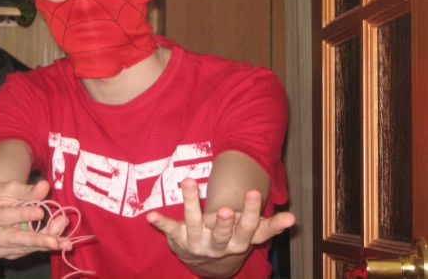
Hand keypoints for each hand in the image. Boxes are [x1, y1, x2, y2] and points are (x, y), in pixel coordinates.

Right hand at [0, 179, 71, 259]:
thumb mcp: (7, 189)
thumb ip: (26, 190)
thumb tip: (44, 186)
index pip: (1, 216)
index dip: (21, 214)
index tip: (41, 212)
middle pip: (12, 238)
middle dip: (36, 239)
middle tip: (56, 241)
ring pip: (22, 247)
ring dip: (45, 243)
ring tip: (65, 240)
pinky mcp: (6, 255)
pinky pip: (27, 251)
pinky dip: (43, 246)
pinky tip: (60, 242)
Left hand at [146, 179, 294, 267]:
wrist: (203, 262)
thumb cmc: (231, 238)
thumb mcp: (250, 234)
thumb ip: (270, 226)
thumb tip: (294, 218)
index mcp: (240, 242)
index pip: (252, 231)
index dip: (255, 215)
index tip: (257, 194)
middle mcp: (220, 245)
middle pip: (225, 233)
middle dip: (226, 221)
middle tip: (227, 209)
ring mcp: (198, 242)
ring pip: (194, 223)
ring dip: (190, 203)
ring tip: (188, 181)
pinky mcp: (179, 238)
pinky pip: (169, 229)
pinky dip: (160, 223)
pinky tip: (150, 216)